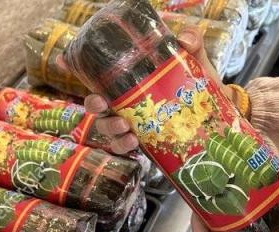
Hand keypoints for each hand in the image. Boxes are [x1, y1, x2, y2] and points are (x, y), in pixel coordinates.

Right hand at [76, 26, 247, 153]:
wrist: (217, 118)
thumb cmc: (199, 87)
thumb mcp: (197, 63)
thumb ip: (191, 46)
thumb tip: (182, 39)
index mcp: (129, 80)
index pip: (98, 73)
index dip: (74, 66)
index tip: (62, 60)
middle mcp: (123, 102)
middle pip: (94, 103)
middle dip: (93, 103)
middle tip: (102, 102)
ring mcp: (129, 123)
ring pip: (104, 126)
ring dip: (109, 126)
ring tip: (124, 126)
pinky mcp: (139, 142)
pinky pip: (121, 145)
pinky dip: (123, 144)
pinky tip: (133, 141)